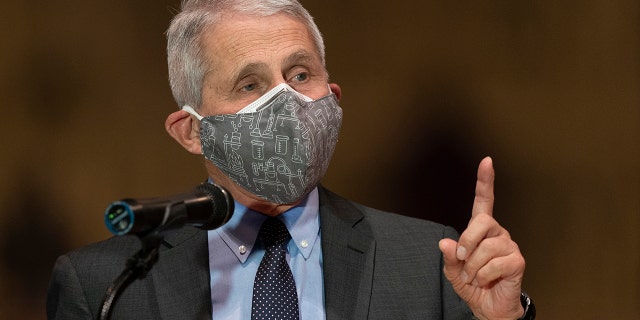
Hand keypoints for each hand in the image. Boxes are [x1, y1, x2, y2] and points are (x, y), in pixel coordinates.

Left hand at [439, 157, 525, 319]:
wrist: (488, 307)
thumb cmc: (473, 285)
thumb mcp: (453, 271)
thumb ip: (449, 257)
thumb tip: (446, 243)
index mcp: (481, 230)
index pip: (484, 201)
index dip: (485, 181)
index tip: (487, 161)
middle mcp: (497, 233)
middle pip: (481, 221)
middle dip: (466, 242)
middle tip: (462, 260)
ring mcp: (509, 246)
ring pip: (486, 248)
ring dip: (473, 267)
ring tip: (475, 276)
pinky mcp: (517, 261)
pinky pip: (496, 264)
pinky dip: (484, 276)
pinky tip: (487, 280)